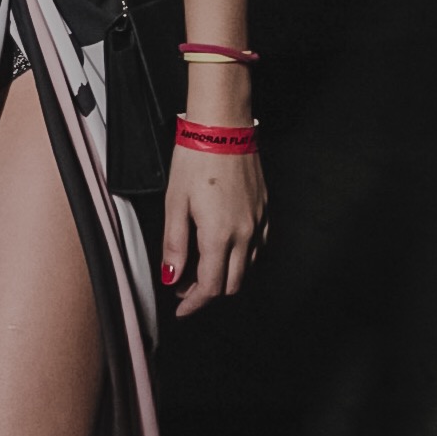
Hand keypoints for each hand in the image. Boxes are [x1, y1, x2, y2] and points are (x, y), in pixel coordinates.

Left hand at [161, 146, 267, 318]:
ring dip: (225, 275)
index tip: (180, 309)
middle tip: (184, 287)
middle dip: (208, 292)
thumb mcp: (175, 203)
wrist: (222, 127)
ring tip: (201, 266)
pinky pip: (259, 247)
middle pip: (232, 284)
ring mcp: (258, 222)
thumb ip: (174, 245)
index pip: (210, 287)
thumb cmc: (195, 158)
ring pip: (247, 267)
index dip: (193, 303)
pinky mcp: (264, 210)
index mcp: (219, 235)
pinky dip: (242, 257)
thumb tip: (172, 277)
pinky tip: (225, 248)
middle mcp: (244, 234)